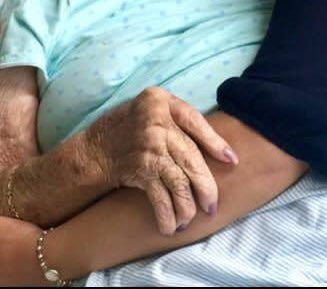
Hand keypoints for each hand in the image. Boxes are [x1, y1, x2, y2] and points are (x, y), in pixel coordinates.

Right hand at [83, 87, 238, 235]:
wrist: (95, 148)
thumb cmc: (131, 127)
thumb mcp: (153, 108)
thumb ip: (178, 118)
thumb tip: (218, 148)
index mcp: (162, 101)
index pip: (195, 120)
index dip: (215, 142)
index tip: (231, 160)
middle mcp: (156, 121)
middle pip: (191, 156)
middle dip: (206, 185)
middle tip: (212, 206)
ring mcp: (148, 146)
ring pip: (179, 180)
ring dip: (188, 206)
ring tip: (190, 219)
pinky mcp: (139, 169)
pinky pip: (160, 196)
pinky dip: (168, 213)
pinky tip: (171, 226)